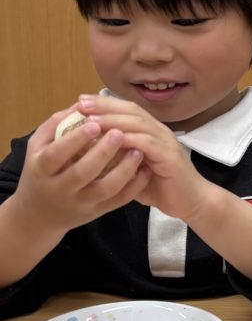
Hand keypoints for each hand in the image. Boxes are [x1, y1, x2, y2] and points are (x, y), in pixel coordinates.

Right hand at [12, 105, 148, 235]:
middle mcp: (60, 189)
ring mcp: (81, 202)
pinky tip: (145, 168)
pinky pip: (119, 200)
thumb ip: (56, 125)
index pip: (56, 154)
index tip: (94, 124)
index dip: (75, 140)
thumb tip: (81, 103)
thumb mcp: (37, 147)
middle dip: (103, 152)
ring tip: (138, 150)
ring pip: (106, 189)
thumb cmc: (39, 172)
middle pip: (83, 173)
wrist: (38, 216)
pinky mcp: (97, 211)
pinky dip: (134, 185)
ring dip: (125, 169)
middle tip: (119, 133)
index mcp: (41, 169)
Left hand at [77, 94, 212, 221]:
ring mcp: (165, 142)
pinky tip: (111, 140)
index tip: (80, 102)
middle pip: (131, 110)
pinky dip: (128, 139)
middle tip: (80, 104)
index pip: (127, 110)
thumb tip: (85, 154)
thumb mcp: (131, 169)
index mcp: (150, 131)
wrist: (190, 201)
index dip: (104, 104)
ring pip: (138, 123)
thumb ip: (115, 158)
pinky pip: (146, 143)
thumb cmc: (159, 186)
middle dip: (105, 106)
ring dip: (113, 120)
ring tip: (90, 120)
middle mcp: (159, 131)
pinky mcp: (169, 155)